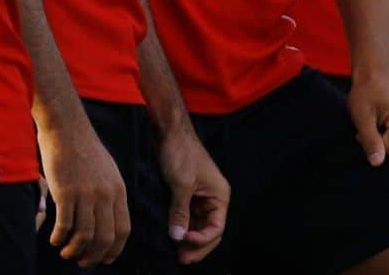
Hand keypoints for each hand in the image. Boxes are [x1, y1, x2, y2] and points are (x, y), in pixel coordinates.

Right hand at [38, 114, 129, 267]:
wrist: (65, 126)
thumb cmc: (82, 146)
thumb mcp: (107, 170)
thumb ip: (110, 194)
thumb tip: (106, 220)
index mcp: (118, 189)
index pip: (123, 231)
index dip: (113, 251)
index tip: (103, 259)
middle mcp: (105, 194)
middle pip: (104, 238)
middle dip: (93, 257)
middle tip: (82, 261)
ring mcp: (85, 193)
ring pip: (84, 236)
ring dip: (74, 250)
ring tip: (65, 252)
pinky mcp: (65, 191)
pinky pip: (65, 225)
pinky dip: (59, 237)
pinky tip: (54, 238)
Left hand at [156, 122, 228, 263]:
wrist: (168, 128)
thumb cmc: (180, 152)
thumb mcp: (180, 184)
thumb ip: (179, 212)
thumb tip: (177, 238)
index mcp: (219, 195)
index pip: (216, 228)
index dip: (202, 240)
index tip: (184, 243)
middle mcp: (213, 197)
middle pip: (208, 229)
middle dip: (196, 245)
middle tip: (181, 259)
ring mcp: (199, 194)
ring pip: (197, 223)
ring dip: (188, 237)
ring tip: (176, 252)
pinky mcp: (186, 190)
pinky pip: (187, 214)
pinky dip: (181, 225)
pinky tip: (172, 234)